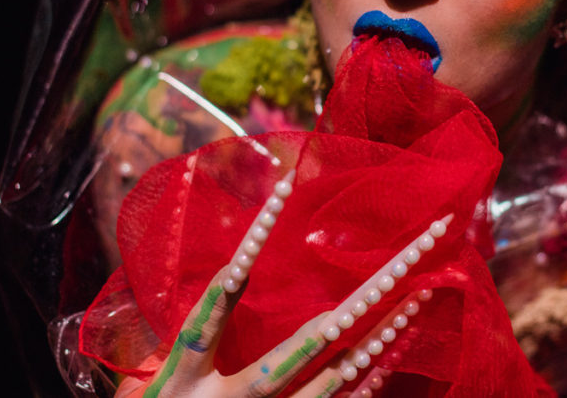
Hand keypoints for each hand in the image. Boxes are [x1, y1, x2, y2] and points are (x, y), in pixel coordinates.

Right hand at [116, 170, 450, 396]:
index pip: (219, 300)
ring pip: (338, 378)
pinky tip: (397, 344)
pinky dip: (373, 376)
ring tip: (418, 293)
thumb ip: (173, 345)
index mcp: (187, 375)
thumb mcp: (148, 388)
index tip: (284, 189)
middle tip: (406, 260)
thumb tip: (216, 281)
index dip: (248, 244)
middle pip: (308, 344)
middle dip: (362, 299)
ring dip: (380, 335)